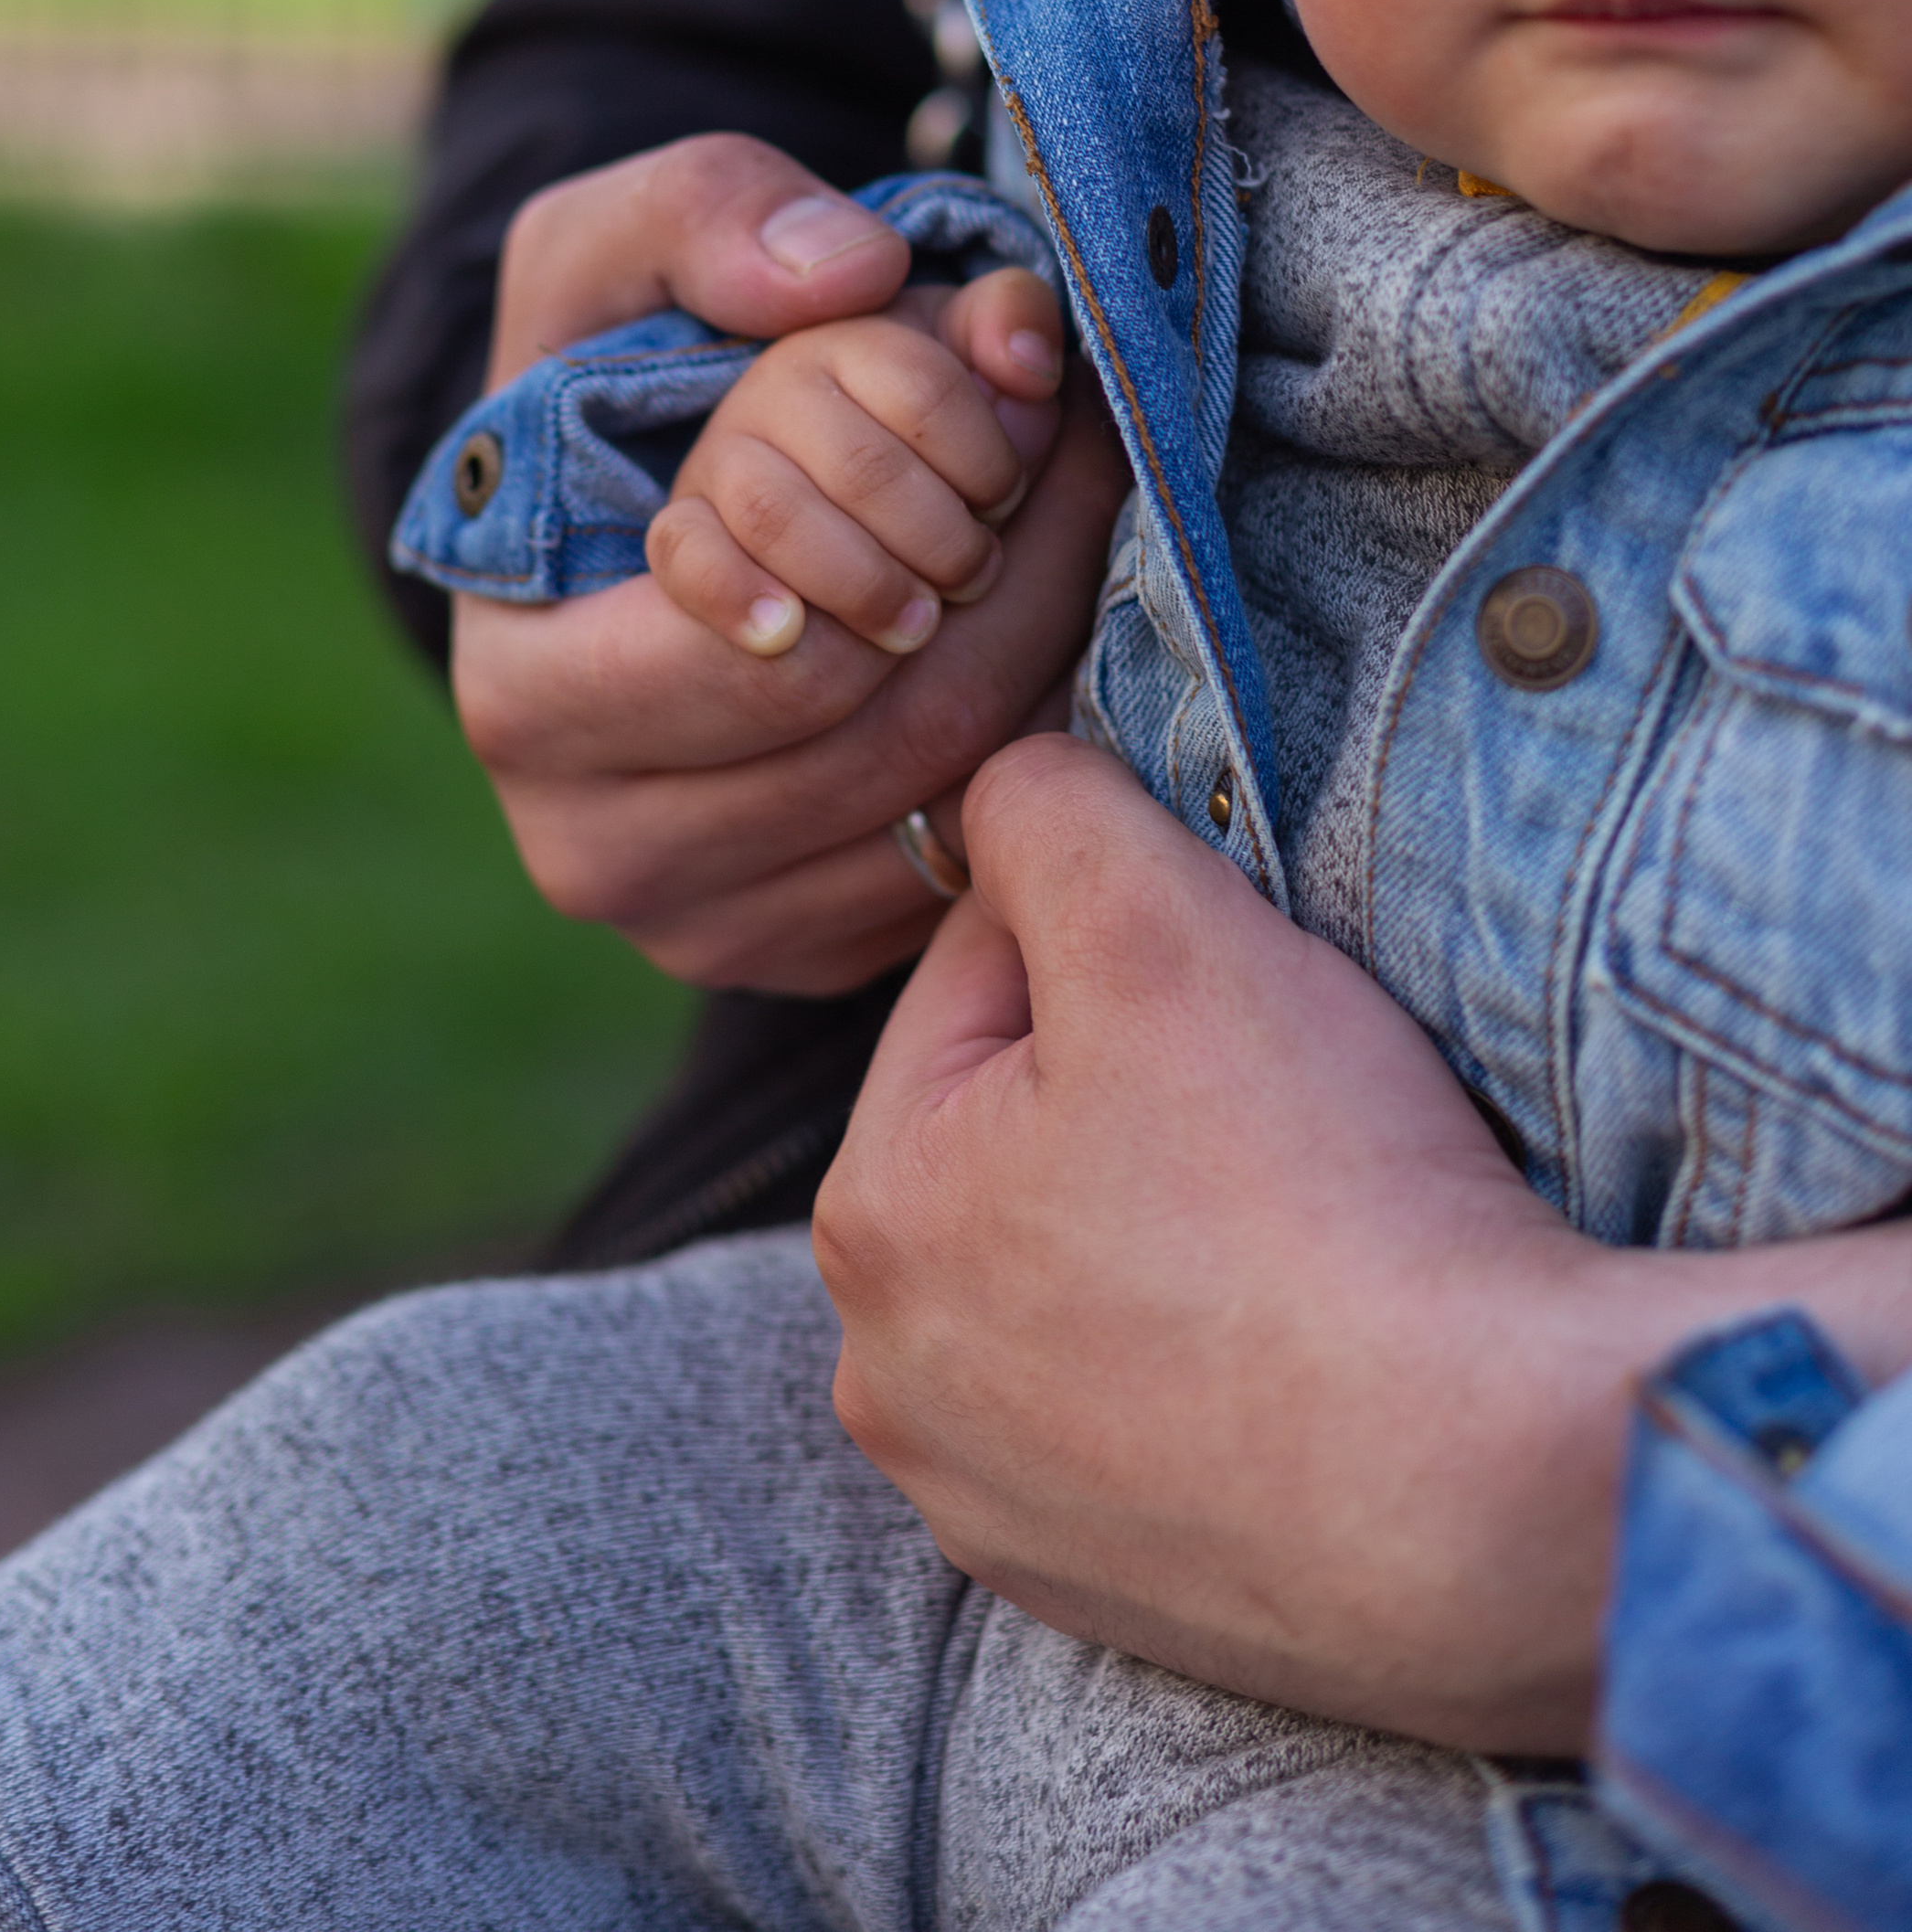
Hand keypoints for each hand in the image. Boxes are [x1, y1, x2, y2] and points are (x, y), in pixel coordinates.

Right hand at [453, 135, 1121, 991]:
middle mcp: (598, 849)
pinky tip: (1030, 618)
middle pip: (894, 732)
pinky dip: (1037, 734)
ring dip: (1050, 639)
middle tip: (1067, 444)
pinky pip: (974, 860)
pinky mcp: (806, 951)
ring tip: (1063, 507)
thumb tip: (847, 277)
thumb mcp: (624, 238)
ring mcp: (706, 923)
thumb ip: (712, 212)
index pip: (774, 661)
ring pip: (955, 800)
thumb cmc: (615, 369)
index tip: (982, 409)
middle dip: (1015, 569)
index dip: (908, 521)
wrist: (616, 504)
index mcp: (526, 698)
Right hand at [648, 271, 1063, 660]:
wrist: (828, 511)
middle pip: (864, 466)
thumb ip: (1011, 331)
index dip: (990, 463)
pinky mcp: (680, 527)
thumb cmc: (925, 443)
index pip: (929, 388)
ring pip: (777, 514)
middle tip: (973, 580)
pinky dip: (737, 596)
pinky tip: (785, 636)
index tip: (1006, 505)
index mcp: (855, 338)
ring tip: (915, 626)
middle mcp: (776, 386)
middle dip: (941, 540)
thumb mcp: (978, 372)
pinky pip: (687, 554)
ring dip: (863, 584)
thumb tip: (1029, 364)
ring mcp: (720, 458)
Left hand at [814, 734, 1911, 1748]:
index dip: (1126, 934)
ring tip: (1307, 1219)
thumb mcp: (1161, 923)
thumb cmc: (1321, 1197)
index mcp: (870, 1216)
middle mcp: (895, 1381)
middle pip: (1025, 1128)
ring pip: (1087, 1267)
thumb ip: (1045, 808)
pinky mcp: (1117, 1590)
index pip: (983, 975)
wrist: (1506, 1491)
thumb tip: (1000, 786)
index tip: (1242, 981)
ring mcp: (999, 1505)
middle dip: (1139, 1080)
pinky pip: (1155, 1404)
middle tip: (1288, 1102)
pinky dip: (1220, 1358)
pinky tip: (1311, 1342)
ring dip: (1176, 1218)